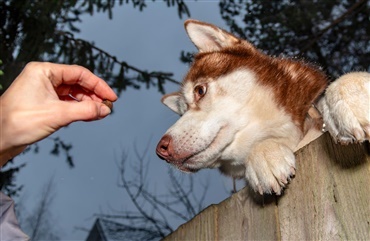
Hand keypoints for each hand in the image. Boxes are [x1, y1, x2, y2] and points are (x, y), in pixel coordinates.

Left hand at [0, 62, 117, 164]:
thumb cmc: (18, 122)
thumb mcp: (58, 115)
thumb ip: (85, 110)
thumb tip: (104, 110)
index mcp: (44, 71)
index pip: (79, 74)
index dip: (98, 85)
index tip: (111, 97)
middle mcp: (44, 78)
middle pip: (78, 83)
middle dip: (93, 95)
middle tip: (106, 107)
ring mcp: (44, 91)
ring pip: (73, 93)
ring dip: (87, 103)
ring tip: (99, 113)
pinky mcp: (44, 103)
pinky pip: (67, 102)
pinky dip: (79, 109)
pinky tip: (88, 116)